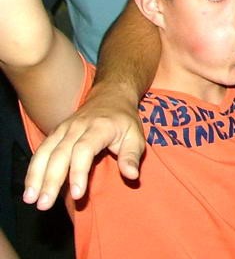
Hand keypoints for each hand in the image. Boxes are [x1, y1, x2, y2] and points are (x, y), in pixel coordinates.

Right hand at [23, 87, 144, 209]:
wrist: (110, 97)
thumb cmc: (124, 121)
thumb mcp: (136, 136)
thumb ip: (132, 155)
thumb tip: (132, 175)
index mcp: (99, 127)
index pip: (84, 150)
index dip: (79, 172)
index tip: (77, 195)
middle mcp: (78, 126)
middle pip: (60, 153)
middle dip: (51, 180)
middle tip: (45, 204)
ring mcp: (64, 128)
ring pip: (46, 151)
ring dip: (35, 176)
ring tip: (30, 199)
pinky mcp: (55, 133)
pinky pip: (41, 150)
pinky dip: (33, 169)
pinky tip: (30, 187)